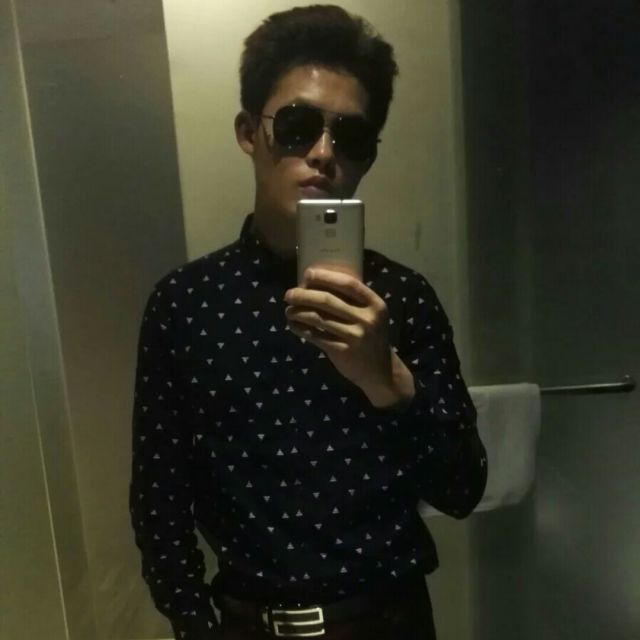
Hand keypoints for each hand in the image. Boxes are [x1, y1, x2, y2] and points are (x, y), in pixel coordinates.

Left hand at [284, 267, 413, 408]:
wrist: (380, 370)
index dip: (326, 277)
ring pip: (318, 319)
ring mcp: (355, 336)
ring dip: (298, 312)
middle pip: (327, 301)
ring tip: (288, 310)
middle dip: (303, 295)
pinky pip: (316, 336)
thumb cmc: (370, 335)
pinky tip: (293, 325)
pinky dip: (301, 329)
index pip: (348, 284)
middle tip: (289, 294)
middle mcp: (366, 318)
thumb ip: (353, 301)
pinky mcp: (342, 351)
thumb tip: (317, 283)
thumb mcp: (370, 315)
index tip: (307, 274)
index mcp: (374, 304)